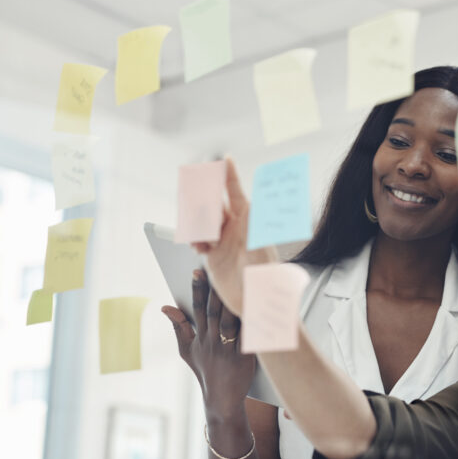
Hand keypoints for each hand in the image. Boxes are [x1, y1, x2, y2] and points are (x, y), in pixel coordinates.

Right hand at [162, 269, 254, 421]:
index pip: (196, 309)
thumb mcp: (187, 350)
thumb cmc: (205, 371)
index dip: (196, 289)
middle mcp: (212, 341)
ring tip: (239, 283)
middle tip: (219, 270)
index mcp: (199, 337)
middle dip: (215, 290)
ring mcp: (227, 349)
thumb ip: (178, 327)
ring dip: (233, 302)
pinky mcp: (244, 357)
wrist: (222, 399)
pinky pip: (248, 336)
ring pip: (230, 321)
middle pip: (213, 311)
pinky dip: (252, 322)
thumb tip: (165, 306)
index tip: (197, 271)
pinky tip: (257, 307)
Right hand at [192, 157, 277, 317]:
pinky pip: (197, 239)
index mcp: (248, 220)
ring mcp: (223, 241)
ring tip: (201, 239)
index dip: (229, 175)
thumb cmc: (263, 272)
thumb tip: (252, 202)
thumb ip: (252, 224)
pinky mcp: (213, 255)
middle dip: (202, 203)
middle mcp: (235, 227)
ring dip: (196, 224)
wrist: (255, 300)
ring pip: (202, 221)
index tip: (226, 158)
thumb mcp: (259, 244)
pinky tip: (199, 248)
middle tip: (197, 209)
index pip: (235, 192)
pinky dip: (194, 240)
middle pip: (213, 204)